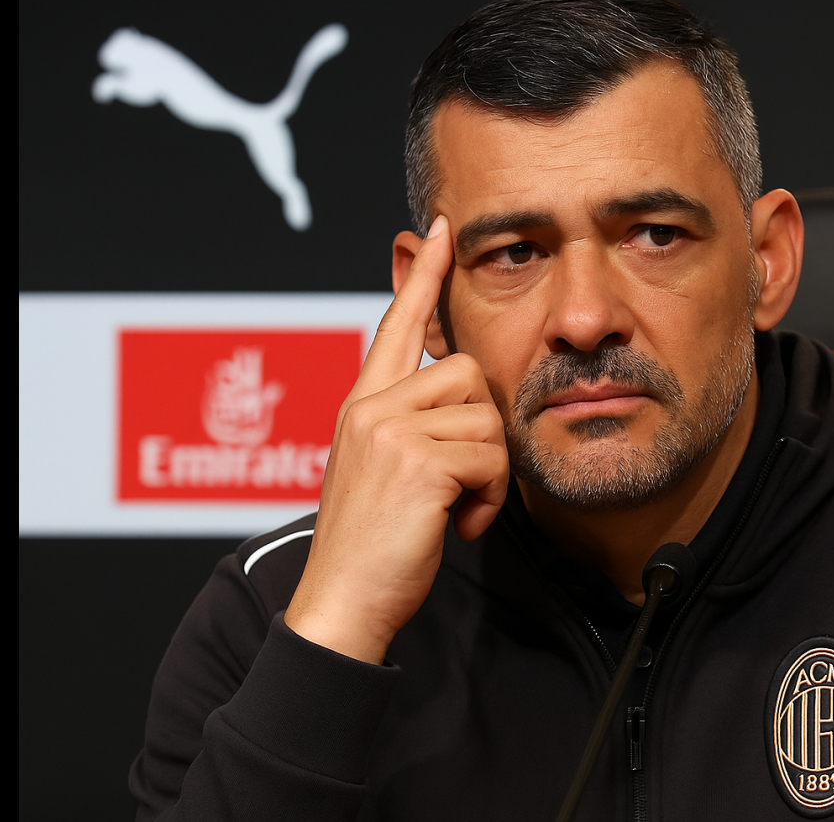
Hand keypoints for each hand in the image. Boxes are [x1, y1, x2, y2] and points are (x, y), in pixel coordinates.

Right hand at [285, 217, 508, 662]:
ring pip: (487, 420)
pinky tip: (454, 526)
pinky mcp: (417, 460)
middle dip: (482, 433)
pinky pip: (490, 460)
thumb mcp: (385, 473)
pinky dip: (487, 501)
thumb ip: (410, 428)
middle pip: (469, 372)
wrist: (343, 603)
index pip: (395, 323)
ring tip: (451, 510)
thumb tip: (461, 395)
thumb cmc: (375, 548)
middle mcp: (371, 406)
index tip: (440, 229)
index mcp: (363, 405)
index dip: (422, 276)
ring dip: (487, 475)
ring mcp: (389, 430)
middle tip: (459, 486)